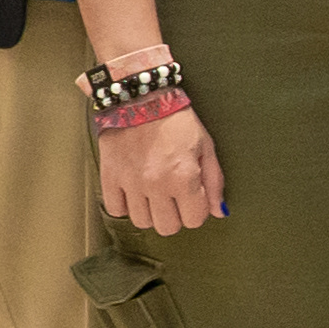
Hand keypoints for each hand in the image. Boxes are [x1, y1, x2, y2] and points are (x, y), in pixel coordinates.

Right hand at [96, 92, 221, 234]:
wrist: (140, 100)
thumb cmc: (177, 122)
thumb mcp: (206, 146)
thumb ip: (214, 182)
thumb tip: (218, 211)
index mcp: (184, 177)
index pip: (194, 219)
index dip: (197, 210)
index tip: (193, 198)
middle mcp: (157, 185)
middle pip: (167, 227)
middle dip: (175, 216)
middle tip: (174, 198)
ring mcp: (131, 183)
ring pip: (142, 222)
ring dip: (151, 212)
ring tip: (154, 194)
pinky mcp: (110, 177)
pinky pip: (115, 210)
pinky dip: (125, 206)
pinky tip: (134, 193)